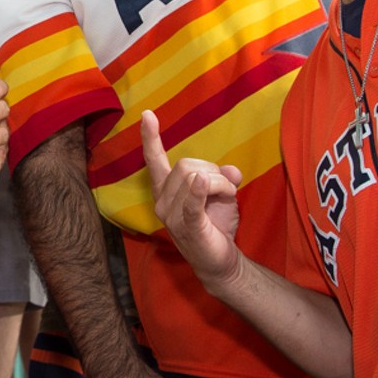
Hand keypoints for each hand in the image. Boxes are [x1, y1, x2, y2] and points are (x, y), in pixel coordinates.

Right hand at [141, 111, 244, 292]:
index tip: (147, 114)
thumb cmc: (216, 225)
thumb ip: (223, 177)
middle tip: (227, 189)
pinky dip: (198, 193)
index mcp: (166, 191)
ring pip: (196, 178)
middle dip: (213, 171)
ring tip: (228, 198)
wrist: (220, 262)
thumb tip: (231, 170)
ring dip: (221, 184)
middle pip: (186, 166)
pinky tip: (202, 184)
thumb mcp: (222, 194)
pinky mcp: (189, 228)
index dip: (150, 138)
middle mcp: (162, 202)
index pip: (154, 162)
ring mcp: (173, 216)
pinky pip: (192, 204)